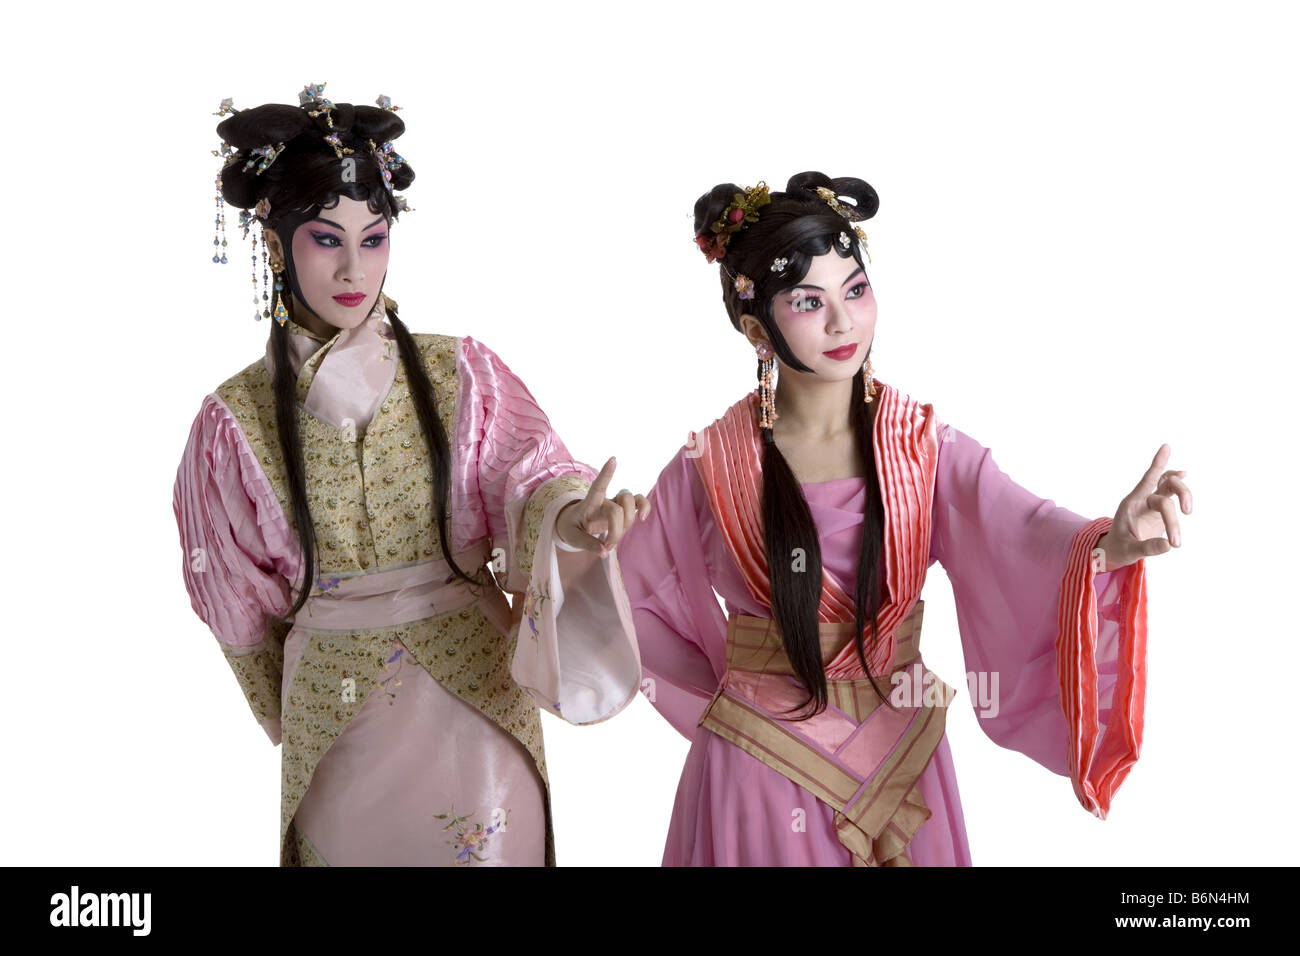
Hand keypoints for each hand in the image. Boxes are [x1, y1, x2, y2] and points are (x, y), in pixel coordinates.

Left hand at [554, 457, 651, 556]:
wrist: (573, 522)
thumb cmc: (571, 527)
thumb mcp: (572, 537)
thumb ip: (588, 544)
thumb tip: (604, 551)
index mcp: (589, 504)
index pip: (597, 487)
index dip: (606, 474)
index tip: (613, 460)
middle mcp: (604, 500)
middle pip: (617, 509)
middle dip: (616, 532)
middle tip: (607, 546)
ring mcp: (615, 503)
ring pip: (630, 504)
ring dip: (627, 525)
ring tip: (614, 540)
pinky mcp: (623, 508)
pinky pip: (640, 502)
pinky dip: (645, 507)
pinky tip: (643, 518)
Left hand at [1096, 443, 1191, 570]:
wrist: (1116, 549)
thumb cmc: (1119, 548)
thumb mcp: (1129, 551)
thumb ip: (1147, 548)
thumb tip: (1168, 545)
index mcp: (1131, 504)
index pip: (1147, 480)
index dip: (1157, 464)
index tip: (1166, 446)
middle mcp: (1142, 499)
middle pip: (1166, 488)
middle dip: (1178, 505)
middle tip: (1179, 533)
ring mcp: (1152, 503)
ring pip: (1172, 487)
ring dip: (1185, 497)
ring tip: (1187, 514)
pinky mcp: (1160, 509)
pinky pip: (1171, 492)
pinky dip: (1179, 485)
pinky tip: (1184, 474)